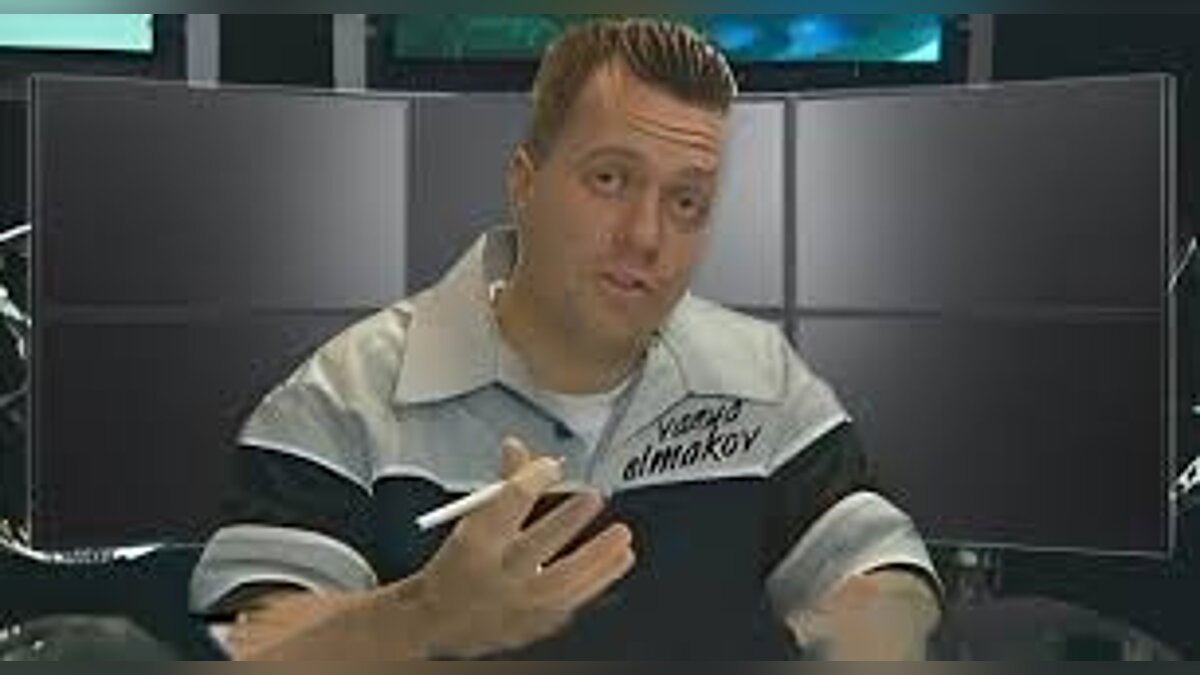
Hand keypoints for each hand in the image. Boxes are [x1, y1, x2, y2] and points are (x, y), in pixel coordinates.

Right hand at [411, 437, 634, 658]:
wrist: (439, 621)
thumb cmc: (461, 564)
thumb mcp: (472, 520)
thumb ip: (503, 485)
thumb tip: (518, 447)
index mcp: (474, 542)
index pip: (506, 504)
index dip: (533, 478)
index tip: (552, 467)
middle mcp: (495, 574)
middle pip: (536, 544)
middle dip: (568, 519)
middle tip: (594, 497)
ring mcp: (517, 605)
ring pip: (563, 583)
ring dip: (598, 558)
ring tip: (622, 537)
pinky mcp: (535, 625)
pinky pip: (572, 603)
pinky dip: (596, 581)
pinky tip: (614, 562)